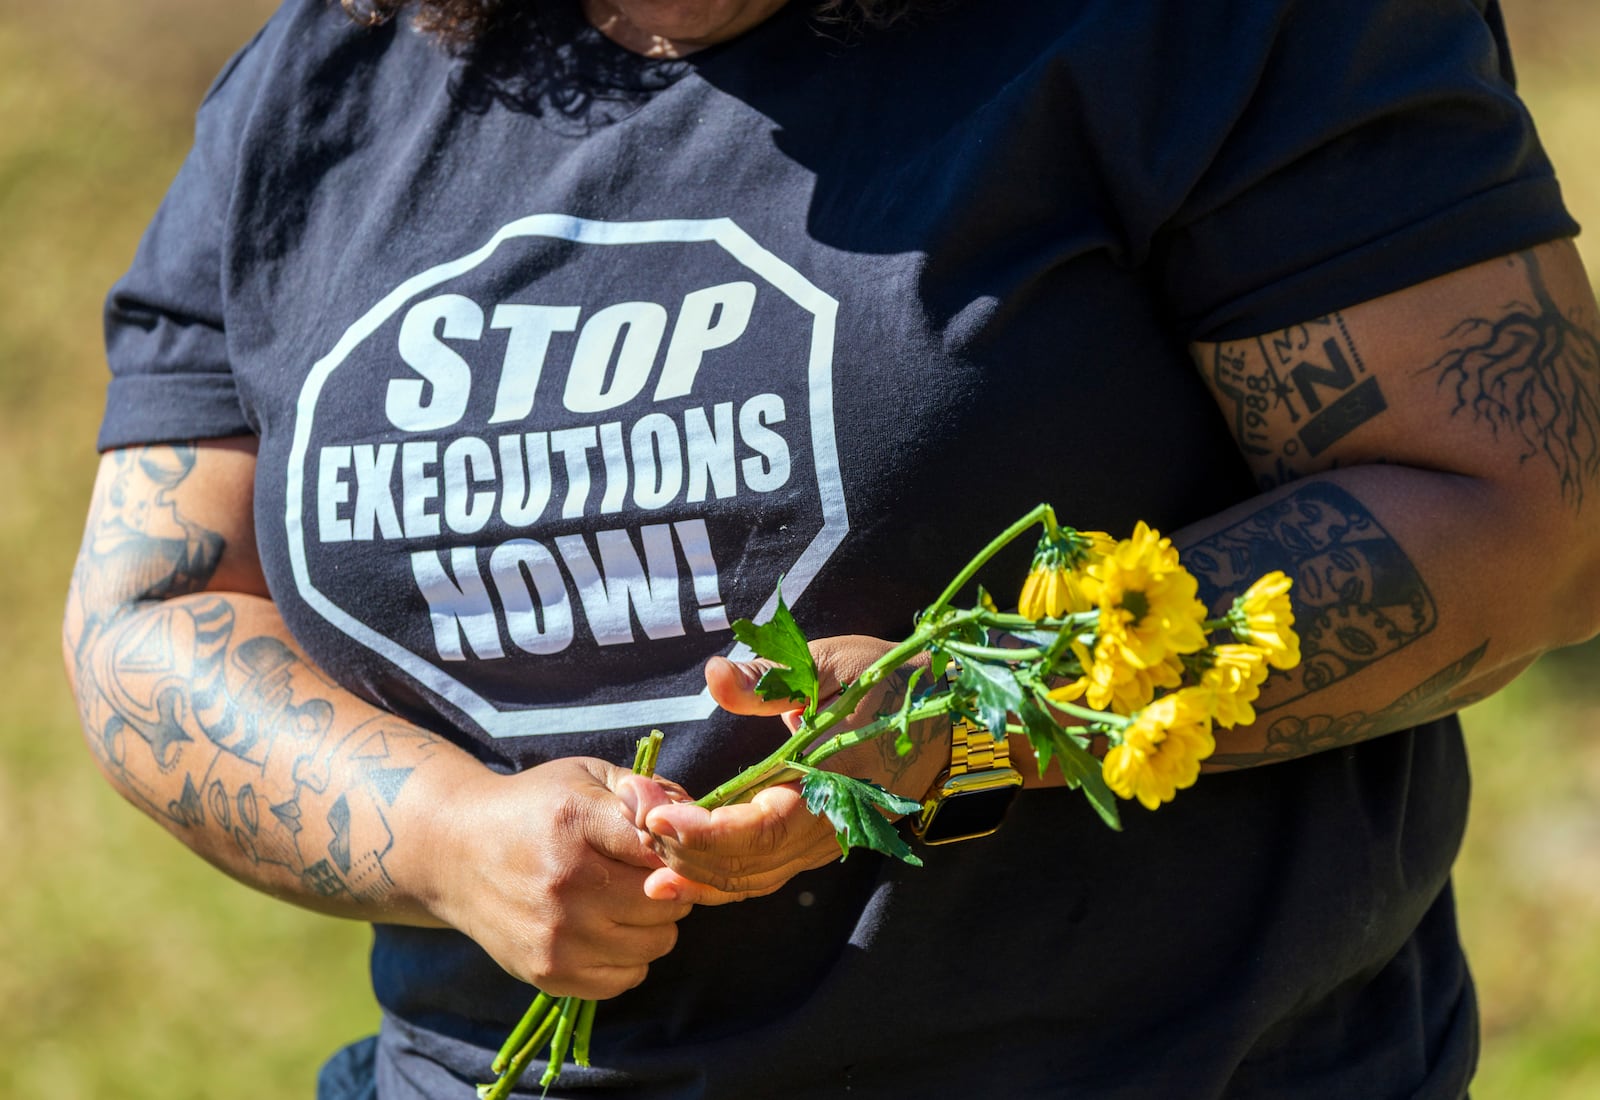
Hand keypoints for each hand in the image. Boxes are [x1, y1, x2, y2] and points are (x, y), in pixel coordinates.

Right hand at [428, 757, 693, 999]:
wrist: (454, 852)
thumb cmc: (533, 808)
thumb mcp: (585, 776)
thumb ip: (645, 790)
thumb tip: (694, 816)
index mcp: (575, 821)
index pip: (664, 847)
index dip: (677, 849)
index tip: (666, 847)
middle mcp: (564, 881)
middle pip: (667, 901)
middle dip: (669, 887)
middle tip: (646, 876)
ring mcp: (554, 933)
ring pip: (655, 944)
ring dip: (653, 925)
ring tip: (625, 902)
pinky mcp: (546, 971)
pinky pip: (626, 978)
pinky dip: (628, 958)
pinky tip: (607, 930)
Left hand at [636, 636, 949, 905]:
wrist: (944, 716)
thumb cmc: (885, 681)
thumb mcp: (827, 664)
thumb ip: (770, 678)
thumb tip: (714, 675)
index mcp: (832, 784)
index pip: (760, 830)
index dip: (703, 831)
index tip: (654, 814)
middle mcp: (827, 827)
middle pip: (745, 865)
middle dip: (681, 848)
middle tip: (630, 815)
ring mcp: (823, 842)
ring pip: (750, 879)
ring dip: (693, 870)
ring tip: (639, 850)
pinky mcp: (815, 844)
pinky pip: (760, 875)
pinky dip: (716, 878)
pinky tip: (674, 872)